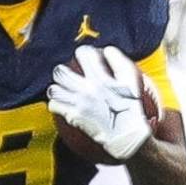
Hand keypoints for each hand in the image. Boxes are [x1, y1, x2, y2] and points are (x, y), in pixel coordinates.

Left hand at [47, 45, 151, 160]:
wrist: (126, 134)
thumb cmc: (131, 107)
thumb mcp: (131, 80)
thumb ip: (119, 61)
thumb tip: (108, 50)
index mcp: (100, 78)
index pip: (83, 55)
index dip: (82, 53)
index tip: (84, 58)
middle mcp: (87, 89)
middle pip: (61, 72)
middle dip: (62, 71)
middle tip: (67, 75)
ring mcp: (78, 103)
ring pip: (54, 89)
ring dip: (57, 88)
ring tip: (63, 90)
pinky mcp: (73, 116)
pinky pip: (54, 105)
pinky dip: (56, 103)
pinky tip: (62, 103)